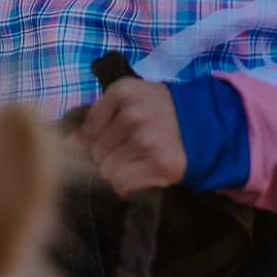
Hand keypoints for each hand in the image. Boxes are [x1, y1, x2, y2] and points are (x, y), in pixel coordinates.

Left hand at [68, 79, 186, 197]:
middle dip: (110, 153)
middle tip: (133, 147)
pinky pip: (122, 183)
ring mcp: (148, 140)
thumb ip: (98, 117)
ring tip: (141, 159)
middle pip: (97, 150)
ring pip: (107, 169)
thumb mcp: (131, 100)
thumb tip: (71, 143)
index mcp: (123, 92)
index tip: (118, 135)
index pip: (89, 129)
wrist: (205, 124)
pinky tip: (142, 173)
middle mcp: (135, 114)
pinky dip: (128, 184)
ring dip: (121, 169)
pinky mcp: (160, 164)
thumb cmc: (162, 112)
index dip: (99, 137)